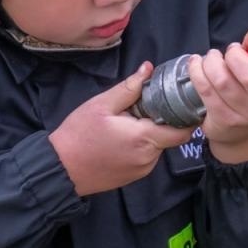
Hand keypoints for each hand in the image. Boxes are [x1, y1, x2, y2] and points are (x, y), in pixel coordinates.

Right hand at [50, 62, 195, 195]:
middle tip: (143, 108)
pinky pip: (146, 158)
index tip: (181, 103)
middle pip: (170, 137)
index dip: (186, 118)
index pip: (183, 131)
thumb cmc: (79, 135)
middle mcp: (148, 158)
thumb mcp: (102, 105)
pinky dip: (141, 146)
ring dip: (150, 134)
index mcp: (144, 138)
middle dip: (162, 122)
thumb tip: (148, 69)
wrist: (61, 168)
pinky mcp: (133, 177)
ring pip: (158, 147)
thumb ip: (129, 88)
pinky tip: (121, 139)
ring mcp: (141, 170)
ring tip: (128, 124)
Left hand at [188, 26, 247, 163]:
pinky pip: (206, 90)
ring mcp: (246, 116)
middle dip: (235, 56)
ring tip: (213, 56)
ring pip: (223, 82)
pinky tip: (197, 63)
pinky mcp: (223, 120)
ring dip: (212, 61)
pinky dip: (197, 70)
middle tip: (231, 51)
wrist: (240, 128)